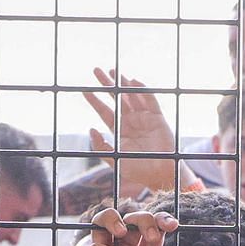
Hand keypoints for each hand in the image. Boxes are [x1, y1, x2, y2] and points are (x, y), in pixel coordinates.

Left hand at [83, 68, 182, 200]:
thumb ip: (101, 147)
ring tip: (113, 70)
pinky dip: (143, 91)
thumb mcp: (114, 160)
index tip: (84, 90)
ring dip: (123, 83)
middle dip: (107, 84)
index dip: (95, 101)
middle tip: (96, 70)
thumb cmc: (138, 170)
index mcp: (119, 130)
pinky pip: (150, 101)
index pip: (104, 111)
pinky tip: (134, 81)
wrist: (160, 175)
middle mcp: (131, 121)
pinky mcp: (158, 118)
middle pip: (116, 98)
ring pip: (131, 96)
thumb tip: (90, 129)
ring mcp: (144, 118)